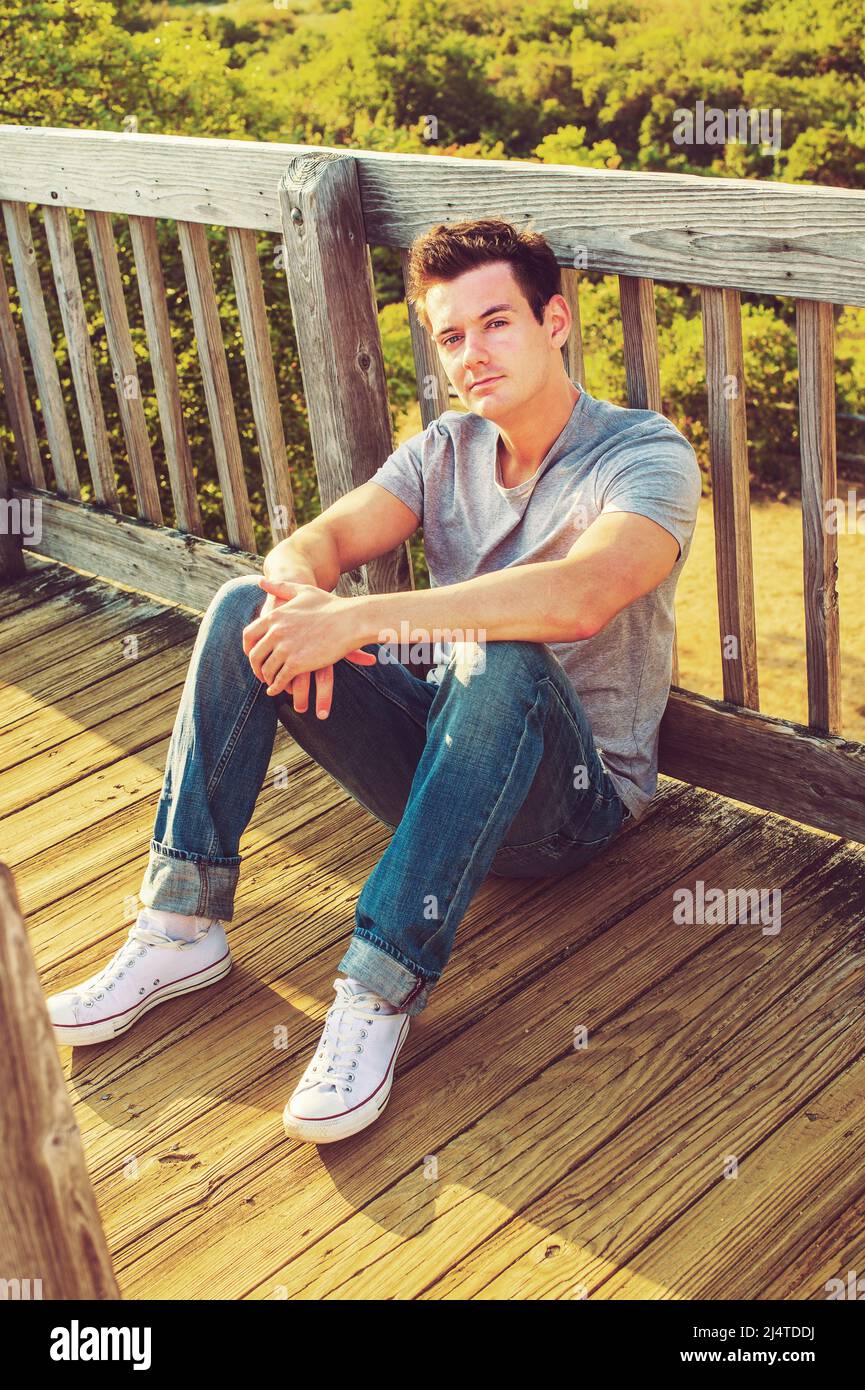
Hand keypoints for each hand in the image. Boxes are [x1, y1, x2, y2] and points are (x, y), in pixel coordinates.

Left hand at [243, 577, 375, 716]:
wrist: (351, 619)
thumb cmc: (330, 605)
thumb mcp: (302, 591)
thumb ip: (280, 587)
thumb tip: (261, 581)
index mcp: (274, 616)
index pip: (249, 635)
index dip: (248, 648)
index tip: (252, 655)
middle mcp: (276, 632)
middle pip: (255, 656)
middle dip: (256, 668)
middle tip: (261, 674)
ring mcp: (286, 649)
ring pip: (267, 670)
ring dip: (268, 679)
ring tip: (272, 683)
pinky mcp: (298, 664)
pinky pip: (280, 680)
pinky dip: (276, 688)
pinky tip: (278, 691)